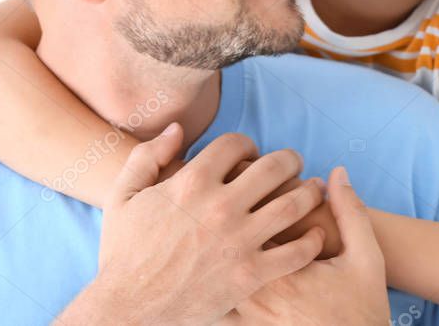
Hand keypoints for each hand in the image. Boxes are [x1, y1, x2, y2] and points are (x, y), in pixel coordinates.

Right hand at [61, 123, 327, 325]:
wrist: (127, 308)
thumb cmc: (123, 252)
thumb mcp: (123, 196)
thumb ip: (148, 156)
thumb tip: (177, 129)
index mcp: (192, 182)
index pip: (236, 144)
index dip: (247, 144)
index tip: (251, 155)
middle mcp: (220, 206)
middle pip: (274, 167)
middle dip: (289, 160)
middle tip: (294, 164)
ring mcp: (238, 241)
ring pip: (292, 205)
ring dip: (310, 192)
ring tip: (314, 190)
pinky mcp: (249, 275)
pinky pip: (296, 253)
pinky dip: (312, 241)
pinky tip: (315, 235)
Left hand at [221, 166, 389, 325]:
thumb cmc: (361, 308)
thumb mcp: (365, 258)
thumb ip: (351, 212)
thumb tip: (336, 172)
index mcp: (281, 270)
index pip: (249, 218)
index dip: (246, 193)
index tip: (251, 181)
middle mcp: (257, 294)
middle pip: (224, 240)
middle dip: (224, 216)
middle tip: (231, 198)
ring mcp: (246, 315)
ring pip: (211, 270)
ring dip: (214, 246)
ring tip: (224, 230)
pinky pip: (214, 301)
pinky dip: (213, 281)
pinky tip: (229, 267)